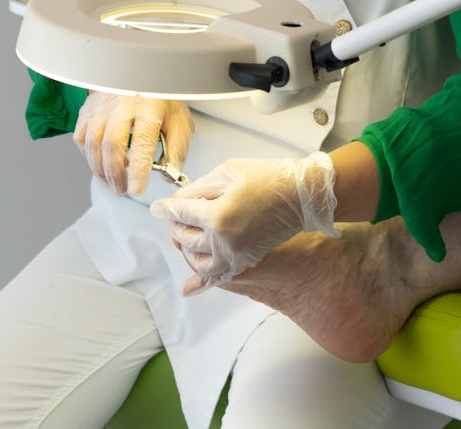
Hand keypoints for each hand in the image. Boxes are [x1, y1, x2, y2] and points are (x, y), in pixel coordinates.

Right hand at [73, 92, 193, 195]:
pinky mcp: (88, 109)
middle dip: (116, 174)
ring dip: (101, 170)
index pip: (142, 143)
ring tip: (113, 182)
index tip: (137, 188)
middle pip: (112, 145)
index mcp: (149, 107)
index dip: (138, 170)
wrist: (141, 75)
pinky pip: (81, 138)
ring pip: (93, 143)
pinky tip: (100, 164)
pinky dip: (88, 156)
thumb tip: (167, 175)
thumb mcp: (179, 121)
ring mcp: (102, 106)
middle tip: (123, 189)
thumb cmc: (160, 99)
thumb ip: (176, 150)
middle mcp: (122, 105)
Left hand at [149, 152, 339, 294]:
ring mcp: (236, 255)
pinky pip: (219, 276)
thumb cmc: (270, 178)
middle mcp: (223, 241)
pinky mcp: (246, 261)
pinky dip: (202, 283)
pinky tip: (190, 288)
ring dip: (186, 248)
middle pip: (184, 236)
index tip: (157, 207)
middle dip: (176, 224)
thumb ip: (199, 188)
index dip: (165, 208)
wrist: (303, 195)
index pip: (180, 213)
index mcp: (217, 216)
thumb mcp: (228, 172)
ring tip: (185, 236)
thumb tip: (180, 201)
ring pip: (196, 260)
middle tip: (175, 214)